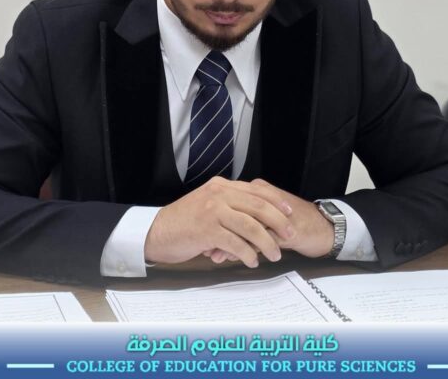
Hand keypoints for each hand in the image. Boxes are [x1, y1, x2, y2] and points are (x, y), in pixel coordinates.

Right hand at [144, 176, 295, 268]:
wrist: (157, 231)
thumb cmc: (184, 222)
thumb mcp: (208, 204)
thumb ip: (229, 205)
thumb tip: (258, 216)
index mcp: (221, 186)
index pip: (256, 191)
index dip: (276, 202)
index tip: (290, 213)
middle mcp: (219, 194)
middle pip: (259, 207)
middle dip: (279, 222)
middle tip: (290, 235)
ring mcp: (213, 211)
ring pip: (251, 226)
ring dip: (266, 243)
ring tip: (274, 254)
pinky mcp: (207, 230)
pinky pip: (236, 243)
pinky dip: (248, 254)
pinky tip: (252, 261)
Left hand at [207, 179, 334, 262]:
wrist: (325, 228)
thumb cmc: (294, 224)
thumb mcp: (266, 222)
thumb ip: (245, 224)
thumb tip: (219, 237)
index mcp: (258, 190)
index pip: (230, 206)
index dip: (216, 223)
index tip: (203, 239)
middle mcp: (264, 196)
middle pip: (235, 215)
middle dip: (219, 234)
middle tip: (206, 250)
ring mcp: (274, 210)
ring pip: (245, 226)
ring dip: (230, 243)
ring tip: (217, 257)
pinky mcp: (285, 226)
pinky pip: (262, 237)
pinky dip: (248, 249)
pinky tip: (239, 258)